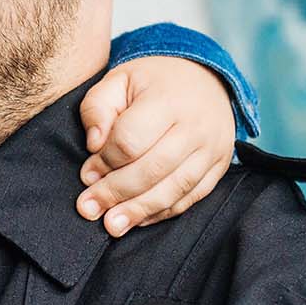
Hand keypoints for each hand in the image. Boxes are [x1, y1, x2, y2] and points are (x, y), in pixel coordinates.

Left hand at [74, 57, 235, 236]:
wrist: (204, 79)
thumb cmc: (151, 82)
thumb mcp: (118, 80)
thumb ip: (97, 107)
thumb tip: (93, 145)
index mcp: (168, 99)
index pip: (131, 140)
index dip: (105, 161)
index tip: (86, 174)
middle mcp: (196, 126)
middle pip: (152, 169)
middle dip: (116, 193)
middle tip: (88, 208)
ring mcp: (213, 148)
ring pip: (174, 189)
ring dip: (139, 211)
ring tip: (112, 225)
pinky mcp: (219, 166)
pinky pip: (191, 197)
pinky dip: (163, 212)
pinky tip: (138, 219)